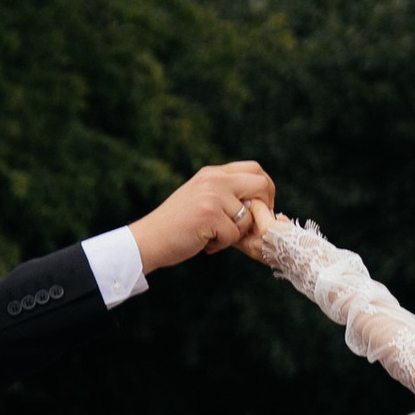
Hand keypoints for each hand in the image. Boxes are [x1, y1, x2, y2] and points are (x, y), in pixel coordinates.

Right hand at [129, 158, 274, 273]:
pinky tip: (204, 244)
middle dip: (264, 207)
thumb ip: (226, 194)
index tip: (261, 208)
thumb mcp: (201, 198)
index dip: (265, 189)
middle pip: (261, 184)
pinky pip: (234, 234)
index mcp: (213, 173)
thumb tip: (261, 203)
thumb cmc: (177, 225)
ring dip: (236, 233)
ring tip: (213, 237)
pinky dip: (222, 245)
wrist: (148, 239)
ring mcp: (211, 196)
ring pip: (248, 217)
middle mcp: (214, 179)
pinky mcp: (208, 215)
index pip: (255, 169)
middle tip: (252, 225)